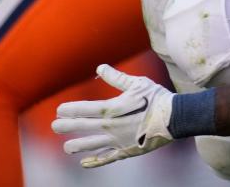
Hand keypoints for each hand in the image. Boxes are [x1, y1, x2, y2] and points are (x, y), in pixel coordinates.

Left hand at [52, 64, 174, 168]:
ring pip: (92, 144)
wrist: (175, 118)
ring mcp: (118, 140)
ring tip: (66, 147)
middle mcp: (111, 126)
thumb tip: (100, 67)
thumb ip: (116, 78)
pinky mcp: (126, 151)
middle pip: (84, 126)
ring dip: (77, 145)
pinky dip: (95, 161)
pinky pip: (107, 158)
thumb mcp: (137, 83)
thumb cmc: (156, 98)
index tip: (59, 110)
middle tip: (55, 126)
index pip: (85, 109)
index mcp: (113, 108)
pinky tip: (84, 162)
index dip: (70, 109)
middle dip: (67, 126)